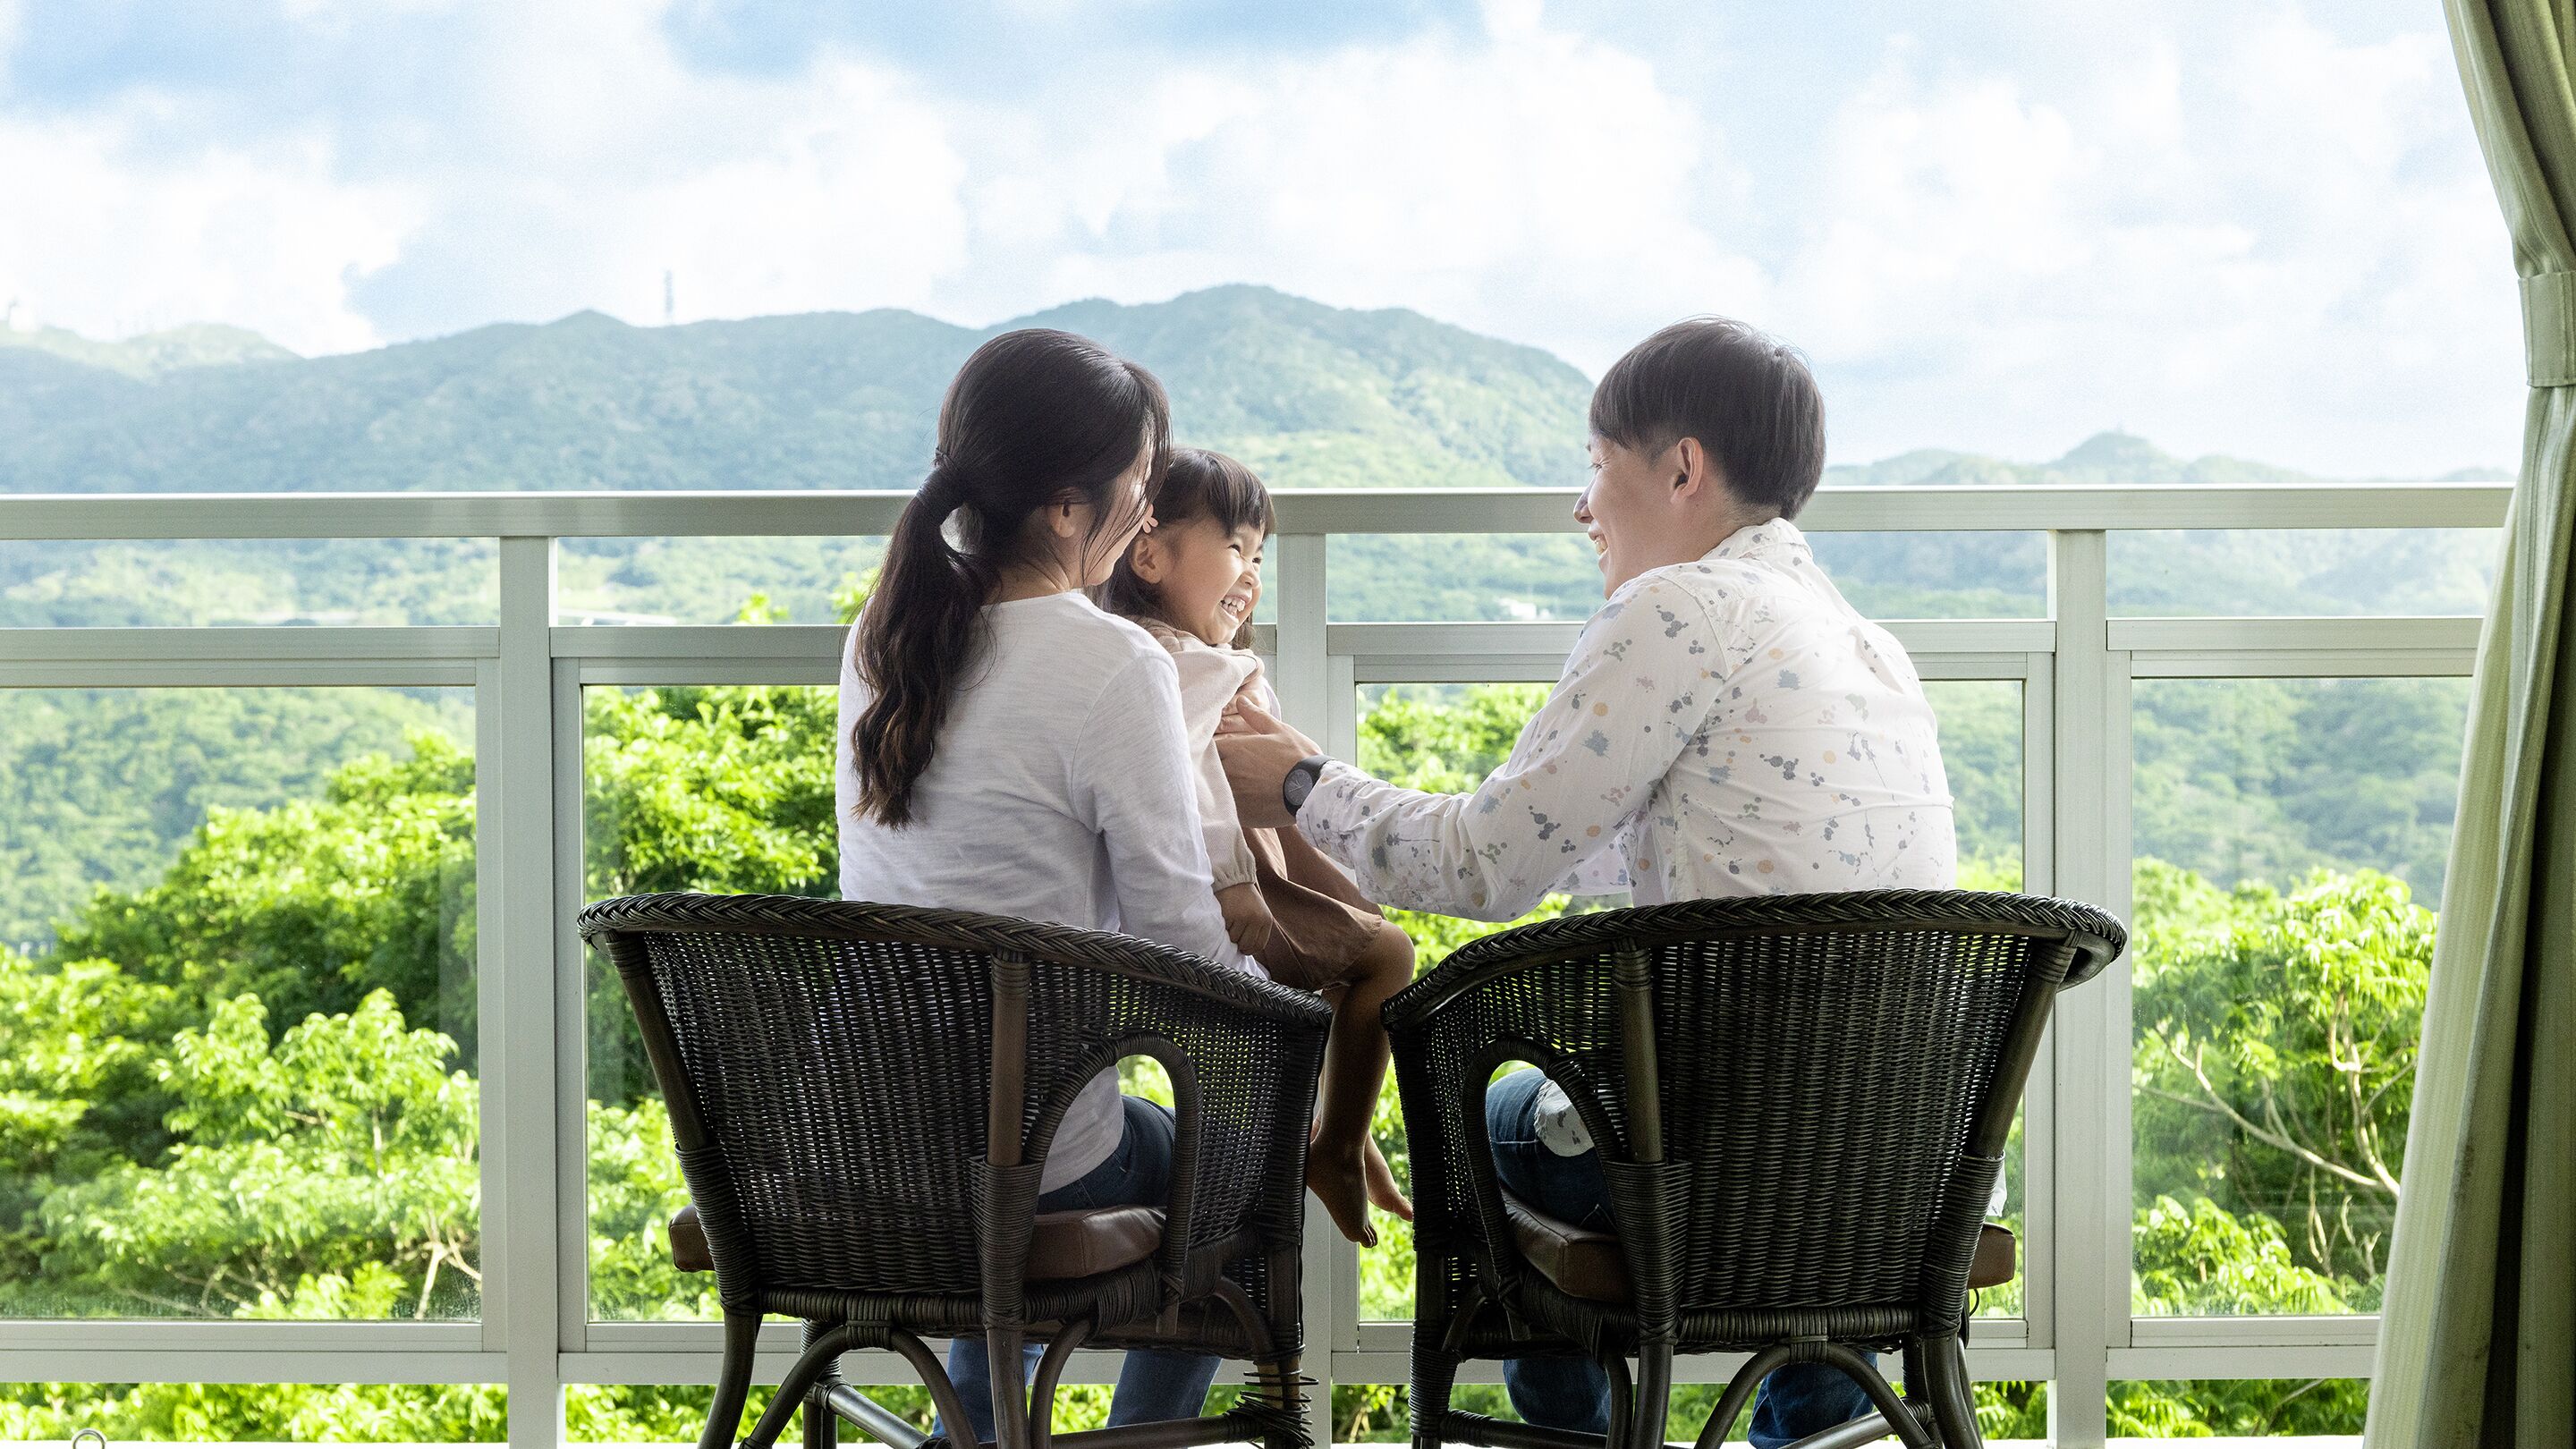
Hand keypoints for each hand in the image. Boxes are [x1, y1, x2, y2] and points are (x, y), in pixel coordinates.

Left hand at [1215, 696, 1318, 828]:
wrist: (1313, 790)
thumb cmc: (1298, 758)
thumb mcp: (1279, 731)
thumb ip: (1256, 716)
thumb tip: (1241, 701)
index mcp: (1231, 749)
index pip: (1205, 749)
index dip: (1209, 752)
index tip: (1217, 755)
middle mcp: (1225, 771)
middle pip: (1204, 771)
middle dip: (1210, 771)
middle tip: (1223, 773)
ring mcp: (1229, 794)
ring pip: (1211, 792)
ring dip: (1217, 791)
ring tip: (1234, 791)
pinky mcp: (1237, 815)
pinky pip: (1223, 812)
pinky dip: (1227, 809)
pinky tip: (1241, 806)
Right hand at [1216, 881, 1277, 958]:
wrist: (1234, 880)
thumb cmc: (1246, 899)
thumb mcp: (1259, 913)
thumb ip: (1257, 930)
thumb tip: (1248, 950)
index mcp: (1266, 920)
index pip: (1259, 945)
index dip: (1249, 950)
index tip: (1243, 949)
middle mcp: (1256, 919)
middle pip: (1246, 944)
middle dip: (1239, 944)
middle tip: (1234, 936)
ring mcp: (1242, 917)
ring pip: (1234, 939)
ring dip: (1230, 935)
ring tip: (1230, 924)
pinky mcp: (1229, 915)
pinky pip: (1224, 931)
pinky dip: (1223, 928)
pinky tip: (1225, 919)